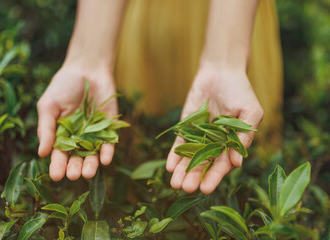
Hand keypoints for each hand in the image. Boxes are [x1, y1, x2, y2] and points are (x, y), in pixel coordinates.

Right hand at [37, 64, 116, 180]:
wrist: (87, 69)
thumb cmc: (64, 86)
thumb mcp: (49, 106)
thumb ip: (46, 128)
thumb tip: (41, 153)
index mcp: (61, 136)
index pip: (59, 155)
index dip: (57, 166)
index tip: (56, 176)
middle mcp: (79, 139)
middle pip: (77, 158)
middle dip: (75, 168)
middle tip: (73, 175)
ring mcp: (96, 134)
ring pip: (94, 154)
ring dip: (91, 165)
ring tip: (88, 173)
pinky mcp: (110, 128)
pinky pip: (110, 143)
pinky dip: (108, 152)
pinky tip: (105, 160)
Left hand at [166, 66, 262, 193]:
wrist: (221, 71)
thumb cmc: (240, 91)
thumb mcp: (250, 112)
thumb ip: (244, 136)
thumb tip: (237, 163)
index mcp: (231, 143)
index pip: (221, 164)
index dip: (214, 177)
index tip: (205, 189)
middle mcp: (213, 143)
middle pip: (203, 164)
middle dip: (194, 177)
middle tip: (186, 189)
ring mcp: (198, 135)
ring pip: (189, 157)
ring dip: (182, 170)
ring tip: (174, 183)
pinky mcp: (186, 126)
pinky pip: (179, 143)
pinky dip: (174, 154)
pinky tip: (169, 166)